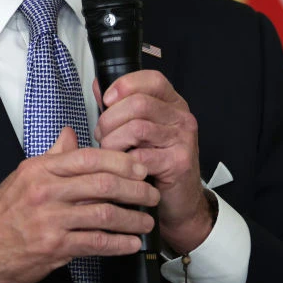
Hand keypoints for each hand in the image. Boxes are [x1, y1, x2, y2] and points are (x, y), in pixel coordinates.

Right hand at [0, 127, 159, 282]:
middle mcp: (46, 192)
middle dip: (135, 189)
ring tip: (147, 221)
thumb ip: (53, 156)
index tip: (140, 167)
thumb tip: (70, 133)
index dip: (121, 161)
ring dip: (132, 218)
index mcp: (41, 170)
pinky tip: (131, 243)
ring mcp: (50, 220)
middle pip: (103, 184)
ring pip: (104, 214)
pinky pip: (95, 243)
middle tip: (152, 193)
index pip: (89, 158)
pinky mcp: (54, 247)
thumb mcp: (24, 177)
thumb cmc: (3, 215)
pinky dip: (118, 244)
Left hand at [93, 72, 213, 254]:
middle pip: (138, 103)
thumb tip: (99, 85)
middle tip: (102, 135)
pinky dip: (123, 163)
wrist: (181, 202)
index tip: (107, 99)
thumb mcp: (142, 131)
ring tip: (109, 152)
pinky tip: (121, 169)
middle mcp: (181, 118)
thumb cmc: (157, 164)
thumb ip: (121, 108)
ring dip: (113, 142)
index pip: (152, 80)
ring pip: (136, 128)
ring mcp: (183, 139)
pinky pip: (140, 157)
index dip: (125, 85)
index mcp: (173, 104)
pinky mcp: (178, 162)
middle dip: (110, 120)